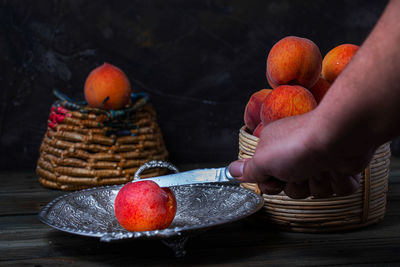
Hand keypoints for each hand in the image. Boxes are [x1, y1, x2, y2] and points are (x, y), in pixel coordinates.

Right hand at [229, 111, 373, 198]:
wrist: (339, 135)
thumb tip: (231, 170)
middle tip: (300, 170)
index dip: (272, 184)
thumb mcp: (264, 159)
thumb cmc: (299, 143)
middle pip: (293, 189)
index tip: (276, 178)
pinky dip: (339, 181)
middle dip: (298, 185)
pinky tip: (337, 168)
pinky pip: (339, 189)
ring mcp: (320, 162)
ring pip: (317, 191)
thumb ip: (249, 169)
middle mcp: (297, 156)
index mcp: (276, 151)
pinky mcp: (342, 168)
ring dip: (319, 183)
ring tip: (320, 166)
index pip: (269, 181)